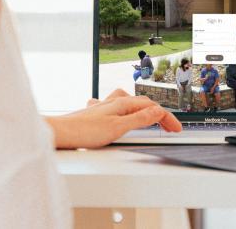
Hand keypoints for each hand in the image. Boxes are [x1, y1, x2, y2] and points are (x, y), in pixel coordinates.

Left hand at [46, 89, 181, 148]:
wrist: (59, 133)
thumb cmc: (83, 131)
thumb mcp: (117, 128)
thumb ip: (139, 119)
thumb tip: (158, 111)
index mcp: (122, 103)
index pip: (152, 107)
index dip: (166, 118)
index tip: (176, 128)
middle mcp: (113, 102)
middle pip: (142, 103)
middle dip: (158, 114)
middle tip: (169, 127)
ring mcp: (104, 107)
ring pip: (129, 103)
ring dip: (143, 109)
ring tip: (150, 117)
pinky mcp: (96, 114)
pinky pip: (116, 107)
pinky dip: (125, 111)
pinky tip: (120, 115)